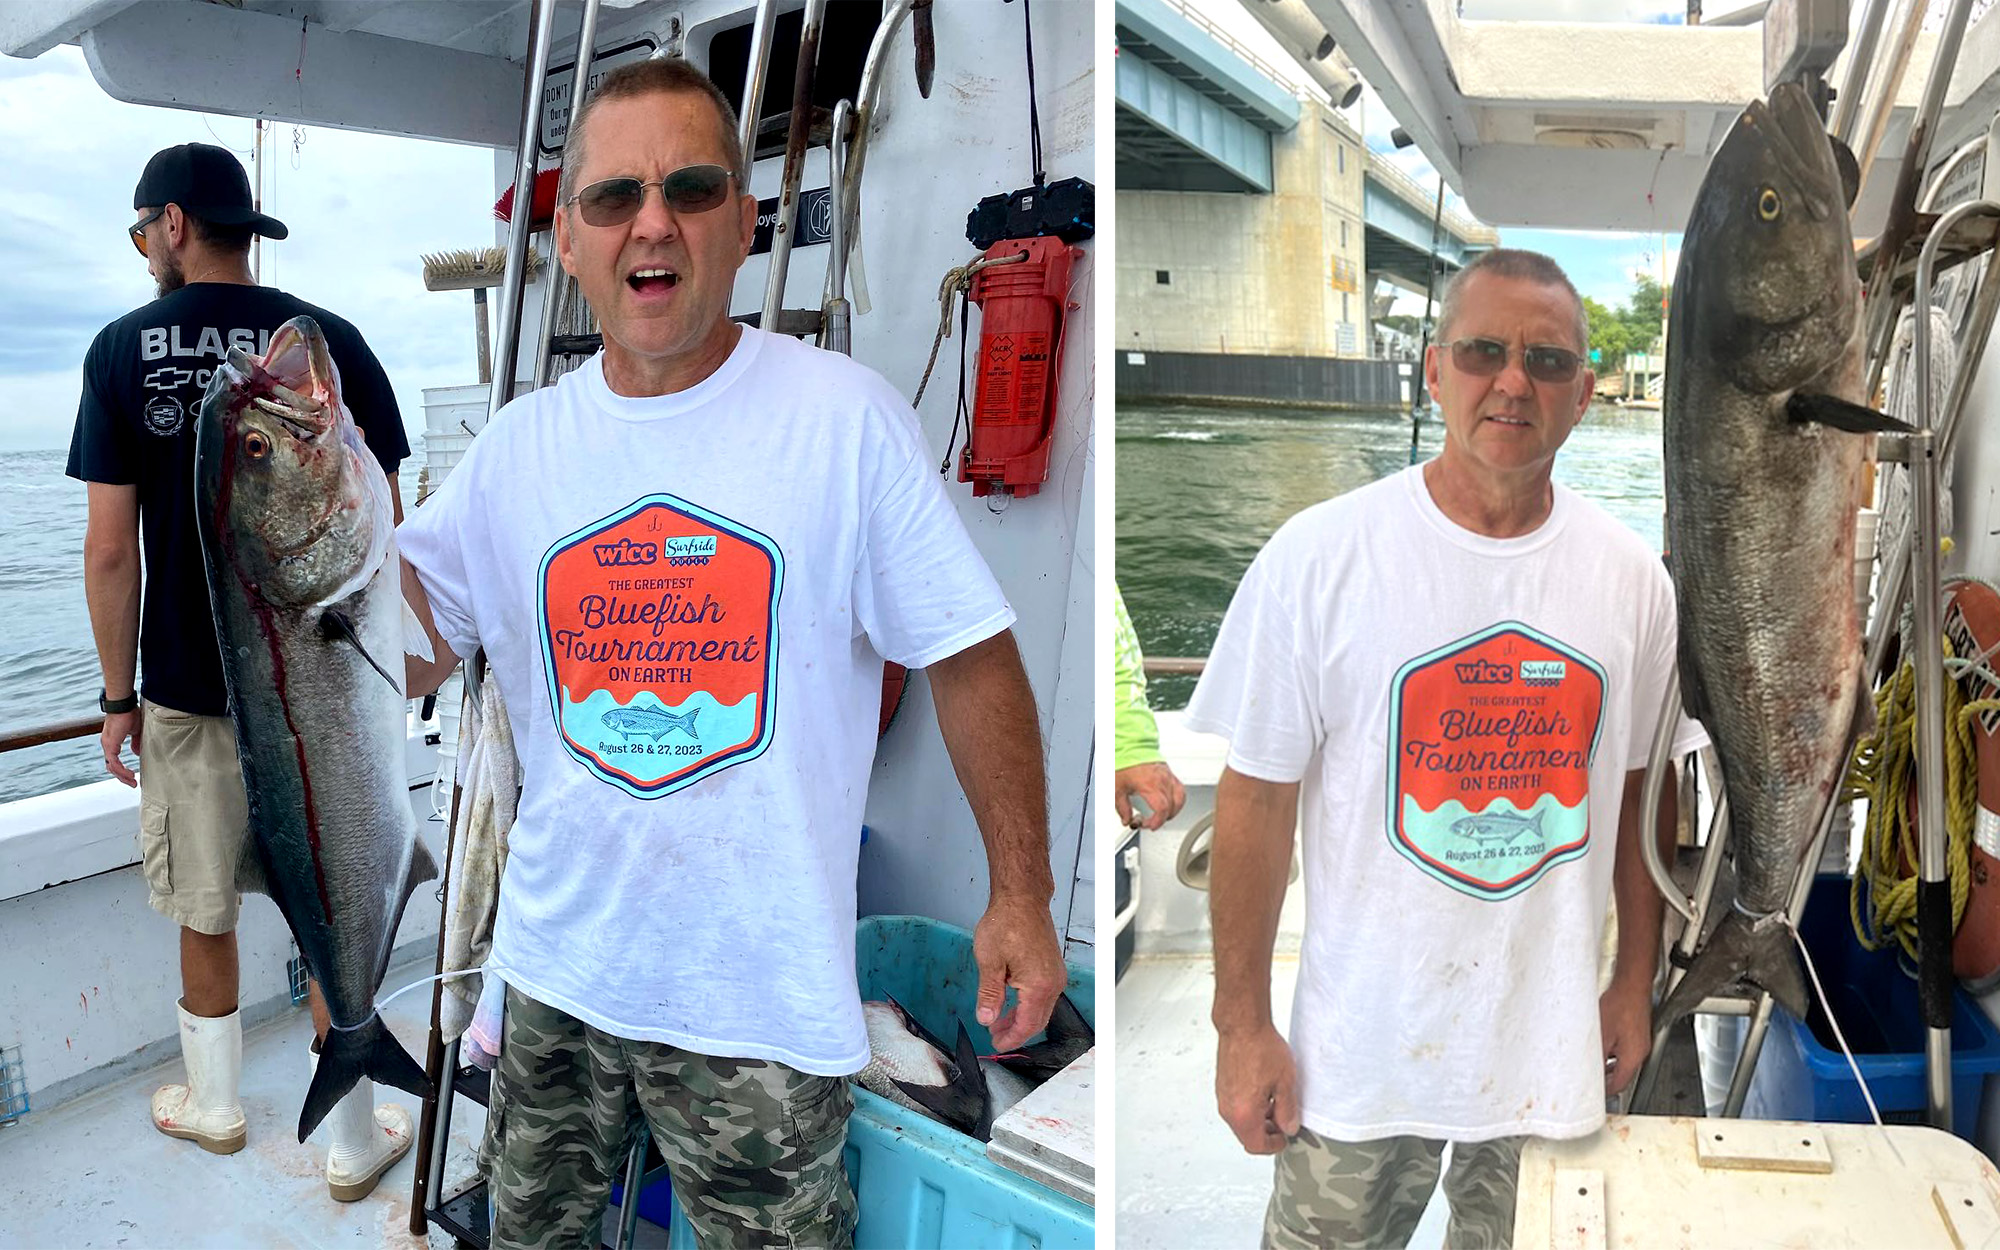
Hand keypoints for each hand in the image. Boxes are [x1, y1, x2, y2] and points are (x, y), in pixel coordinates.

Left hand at [100, 709, 141, 786]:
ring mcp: (107, 745)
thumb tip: (137, 753)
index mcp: (112, 742)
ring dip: (122, 776)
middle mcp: (107, 745)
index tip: (132, 776)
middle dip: (122, 777)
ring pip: (112, 767)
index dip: (122, 769)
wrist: (123, 705)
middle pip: (111, 767)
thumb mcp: (136, 731)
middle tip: (133, 783)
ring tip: (133, 781)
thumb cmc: (129, 713)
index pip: (114, 760)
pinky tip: (130, 773)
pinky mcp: (110, 745)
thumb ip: (136, 743)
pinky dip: (121, 770)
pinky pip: (114, 763)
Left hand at [972, 894, 1066, 1051]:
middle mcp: (1053, 982)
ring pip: (1040, 1009)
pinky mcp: (1052, 967)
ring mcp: (1055, 975)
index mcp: (1038, 985)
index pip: (1027, 1025)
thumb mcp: (989, 962)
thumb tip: (986, 1019)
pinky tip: (1010, 1002)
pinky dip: (1027, 1004)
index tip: (996, 1045)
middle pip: (1037, 1021)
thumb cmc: (1006, 922)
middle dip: (1015, 1031)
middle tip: (994, 1035)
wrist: (1021, 899)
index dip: (1011, 1039)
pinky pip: (1043, 995)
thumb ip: (989, 995)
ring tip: (998, 1020)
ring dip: (1021, 1018)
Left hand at [1115, 761, 1185, 828]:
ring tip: (1162, 816)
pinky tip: (1170, 804)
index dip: (1157, 821)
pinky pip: (1180, 790)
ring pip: (1180, 799)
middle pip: (1171, 807)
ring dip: (1173, 811)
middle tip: (1150, 822)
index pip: (1162, 809)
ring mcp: (1168, 776)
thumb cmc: (1124, 763)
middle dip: (1161, 819)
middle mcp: (1162, 780)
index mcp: (1150, 784)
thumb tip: (1127, 820)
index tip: (1149, 826)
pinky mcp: (1170, 773)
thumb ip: (1122, 808)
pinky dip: (1178, 800)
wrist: (1130, 747)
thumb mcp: (1117, 789)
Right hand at [1216, 1023, 1299, 1153]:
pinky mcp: (1221, 1086)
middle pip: (1247, 1135)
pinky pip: (1235, 1106)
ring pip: (1241, 1120)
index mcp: (1243, 1114)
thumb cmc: (1261, 1048)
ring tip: (1275, 1100)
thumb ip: (1288, 1111)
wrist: (1242, 1025)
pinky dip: (1249, 1106)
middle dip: (1266, 1132)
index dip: (1274, 1145)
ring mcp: (1223, 1097)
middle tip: (1283, 1119)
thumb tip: (1288, 1127)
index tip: (1285, 1136)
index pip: (1257, 1145)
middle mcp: (1228, 1109)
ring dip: (1258, 1118)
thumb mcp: (1285, 1083)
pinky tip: (1264, 1089)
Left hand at [1599, 978, 1653, 1096]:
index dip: (1605, 1092)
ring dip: (1609, 1066)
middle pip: (1622, 1076)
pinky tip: (1602, 1048)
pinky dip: (1613, 1054)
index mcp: (1632, 1057)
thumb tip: (1591, 1070)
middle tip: (1591, 1080)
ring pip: (1623, 1063)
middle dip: (1606, 1080)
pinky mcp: (1638, 1034)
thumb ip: (1597, 1056)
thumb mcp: (1602, 1034)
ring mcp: (1641, 1043)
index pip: (1619, 1085)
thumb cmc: (1620, 1005)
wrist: (1632, 986)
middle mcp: (1640, 1053)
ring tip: (1593, 1065)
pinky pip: (1625, 1051)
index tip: (1594, 1094)